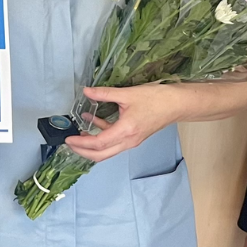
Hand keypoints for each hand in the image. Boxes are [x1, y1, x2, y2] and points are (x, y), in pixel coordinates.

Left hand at [63, 85, 184, 161]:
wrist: (177, 104)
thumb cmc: (156, 99)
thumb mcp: (127, 94)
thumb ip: (105, 94)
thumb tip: (87, 91)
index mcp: (126, 132)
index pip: (98, 143)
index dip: (81, 143)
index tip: (68, 138)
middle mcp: (128, 141)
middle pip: (101, 155)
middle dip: (82, 151)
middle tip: (69, 143)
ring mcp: (132, 141)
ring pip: (107, 150)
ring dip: (91, 145)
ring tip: (78, 133)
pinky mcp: (134, 137)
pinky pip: (114, 141)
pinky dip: (102, 134)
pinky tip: (93, 120)